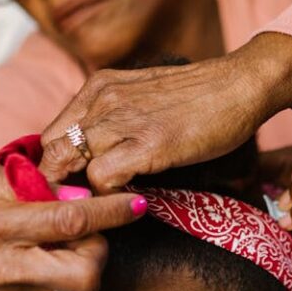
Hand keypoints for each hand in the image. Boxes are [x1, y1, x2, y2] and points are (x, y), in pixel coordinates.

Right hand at [0, 160, 145, 290]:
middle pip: (86, 273)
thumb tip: (78, 193)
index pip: (69, 221)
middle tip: (87, 229)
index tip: (136, 202)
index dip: (110, 211)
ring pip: (79, 288)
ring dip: (85, 261)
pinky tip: (48, 256)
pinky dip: (66, 273)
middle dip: (100, 249)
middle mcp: (3, 267)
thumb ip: (28, 181)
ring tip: (63, 241)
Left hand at [40, 57, 261, 192]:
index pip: (50, 135)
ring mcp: (124, 119)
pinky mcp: (149, 143)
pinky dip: (108, 196)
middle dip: (58, 184)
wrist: (241, 85)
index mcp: (99, 88)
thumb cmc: (200, 99)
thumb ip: (114, 119)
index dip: (55, 169)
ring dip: (82, 193)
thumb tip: (92, 158)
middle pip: (51, 151)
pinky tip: (130, 198)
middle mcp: (104, 99)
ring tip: (105, 205)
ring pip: (69, 163)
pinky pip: (103, 177)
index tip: (71, 191)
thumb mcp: (143, 98)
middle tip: (81, 205)